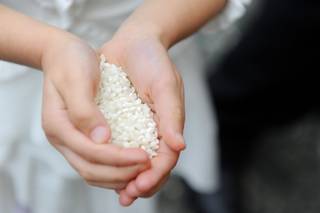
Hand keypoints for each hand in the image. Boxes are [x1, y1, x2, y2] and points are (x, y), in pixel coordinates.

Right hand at [41, 33, 149, 189]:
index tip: (144, 156)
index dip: (118, 158)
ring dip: (118, 176)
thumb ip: (85, 110)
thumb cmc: (70, 62)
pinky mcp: (80, 138)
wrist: (63, 55)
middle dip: (121, 173)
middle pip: (90, 169)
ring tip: (143, 171)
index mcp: (58, 124)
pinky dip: (114, 169)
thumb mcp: (77, 79)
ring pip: (92, 171)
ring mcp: (70, 140)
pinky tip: (132, 165)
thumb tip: (102, 139)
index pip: (91, 152)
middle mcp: (62, 138)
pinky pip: (96, 163)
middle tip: (147, 168)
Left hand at [100, 25, 184, 204]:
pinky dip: (114, 163)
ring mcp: (138, 128)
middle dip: (142, 183)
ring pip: (135, 161)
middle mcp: (154, 130)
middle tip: (127, 196)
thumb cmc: (152, 61)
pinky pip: (120, 148)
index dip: (155, 174)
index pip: (166, 157)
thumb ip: (172, 115)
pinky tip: (105, 172)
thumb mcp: (165, 84)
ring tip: (118, 193)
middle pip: (152, 166)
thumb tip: (179, 146)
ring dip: (127, 179)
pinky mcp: (121, 122)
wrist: (133, 43)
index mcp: (169, 124)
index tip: (140, 186)